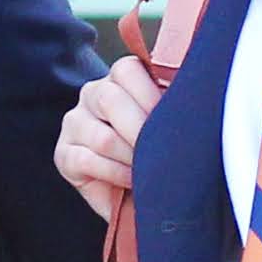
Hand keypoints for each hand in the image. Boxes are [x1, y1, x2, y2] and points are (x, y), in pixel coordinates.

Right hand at [54, 58, 160, 209]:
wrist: (138, 192)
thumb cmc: (159, 152)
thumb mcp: (169, 122)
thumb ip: (175, 103)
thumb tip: (198, 90)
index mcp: (120, 78)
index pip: (127, 70)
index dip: (151, 96)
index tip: (172, 122)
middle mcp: (92, 94)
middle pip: (110, 99)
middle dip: (141, 130)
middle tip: (163, 152)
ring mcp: (75, 123)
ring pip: (102, 137)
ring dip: (131, 158)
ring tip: (149, 170)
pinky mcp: (63, 154)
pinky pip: (87, 160)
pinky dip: (115, 173)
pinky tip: (131, 180)